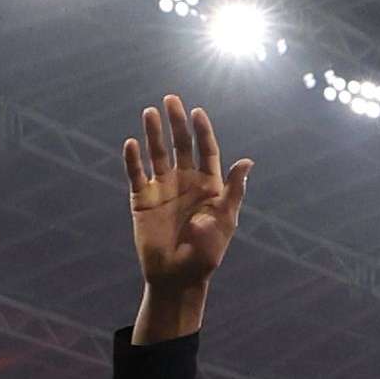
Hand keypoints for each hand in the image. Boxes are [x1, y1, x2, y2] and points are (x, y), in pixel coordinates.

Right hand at [124, 96, 251, 338]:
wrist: (177, 278)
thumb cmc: (206, 254)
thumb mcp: (225, 221)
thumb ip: (233, 190)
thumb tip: (247, 161)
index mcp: (209, 186)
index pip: (206, 151)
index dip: (202, 131)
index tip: (197, 111)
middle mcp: (185, 182)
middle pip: (180, 146)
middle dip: (176, 123)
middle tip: (170, 100)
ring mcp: (163, 189)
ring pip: (157, 154)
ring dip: (153, 134)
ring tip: (149, 112)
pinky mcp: (142, 200)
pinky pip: (136, 175)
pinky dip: (133, 160)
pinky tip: (131, 143)